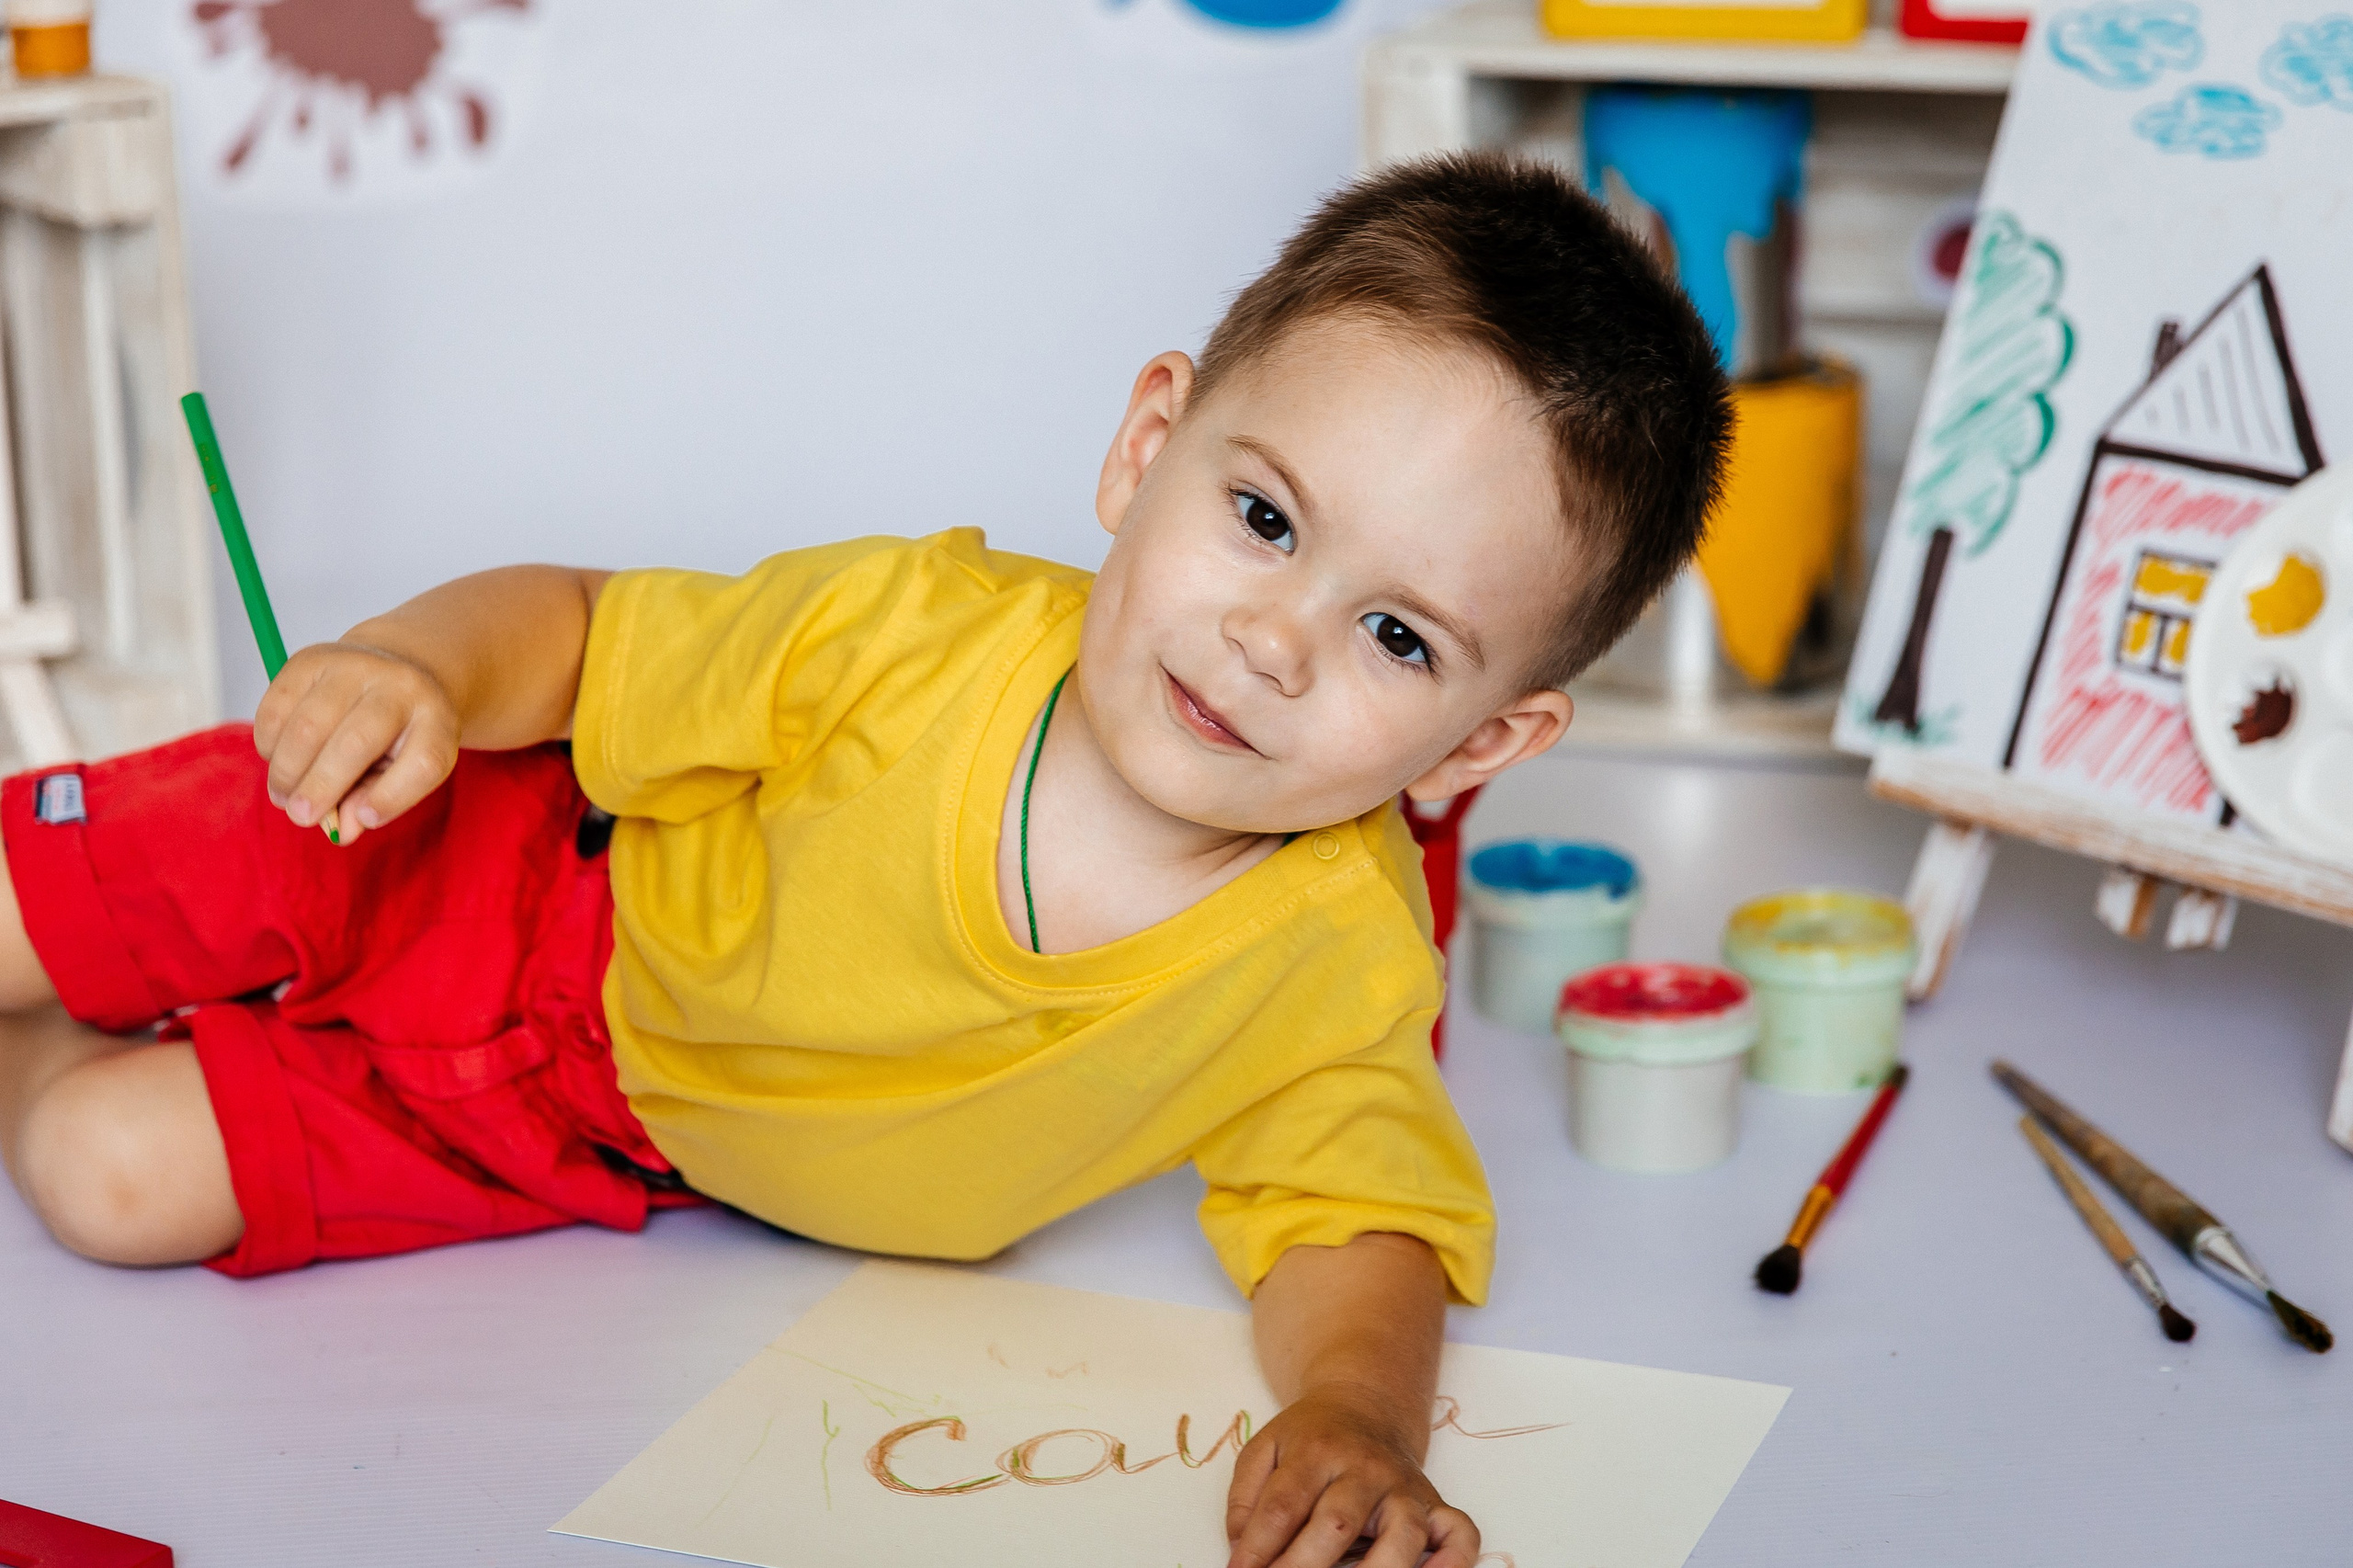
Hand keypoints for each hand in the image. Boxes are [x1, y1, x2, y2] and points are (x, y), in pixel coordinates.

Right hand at [253, 641, 461, 844]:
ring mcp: (353, 665)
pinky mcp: (310, 658)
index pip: (423, 762)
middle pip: (357, 743)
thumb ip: (378, 799)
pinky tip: (276, 758)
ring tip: (283, 796)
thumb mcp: (406, 767)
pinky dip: (268, 742)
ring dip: (287, 770)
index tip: (365, 820)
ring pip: (308, 725)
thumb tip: (342, 831)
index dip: (393, 798)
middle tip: (301, 817)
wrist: (396, 668)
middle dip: (321, 788)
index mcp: (435, 719)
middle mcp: (399, 685)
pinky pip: (277, 707)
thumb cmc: (399, 733)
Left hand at [1225, 1383, 1479, 1567]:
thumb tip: (1241, 1551)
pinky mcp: (1436, 1504)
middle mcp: (1366, 1468)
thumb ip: (1245, 1500)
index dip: (1258, 1548)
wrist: (1365, 1404)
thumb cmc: (1312, 1438)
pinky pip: (1461, 1534)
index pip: (1283, 1506)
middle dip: (1303, 1566)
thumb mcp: (1265, 1449)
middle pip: (1337, 1524)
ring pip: (1403, 1534)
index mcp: (1317, 1451)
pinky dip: (1453, 1563)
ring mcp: (1405, 1488)